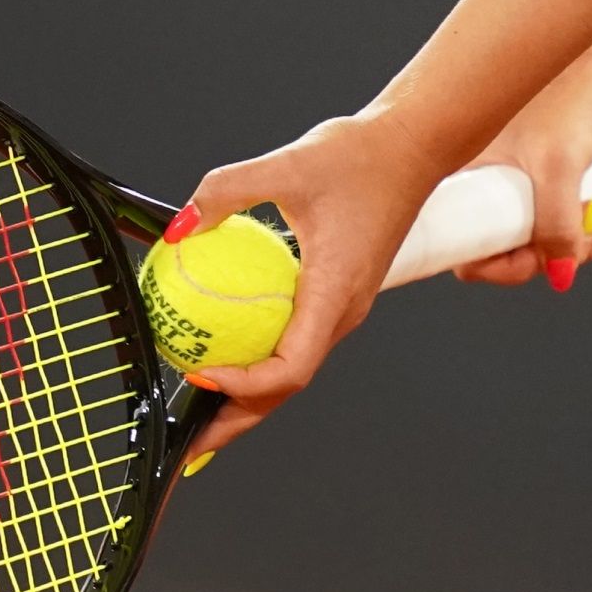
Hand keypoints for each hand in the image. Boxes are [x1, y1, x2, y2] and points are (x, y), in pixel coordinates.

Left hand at [172, 115, 441, 465]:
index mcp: (335, 295)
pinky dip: (258, 361)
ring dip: (247, 398)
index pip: (291, 368)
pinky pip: (294, 341)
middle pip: (286, 389)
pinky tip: (224, 351)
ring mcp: (341, 308)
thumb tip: (180, 226)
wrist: (411, 146)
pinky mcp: (335, 295)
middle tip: (191, 444)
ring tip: (200, 412)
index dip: (245, 386)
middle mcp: (342, 313)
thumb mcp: (286, 165)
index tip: (201, 374)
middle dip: (238, 422)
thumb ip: (226, 191)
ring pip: (291, 370)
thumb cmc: (362, 156)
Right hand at [452, 40, 591, 290]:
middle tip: (583, 245)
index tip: (536, 259)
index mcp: (457, 181)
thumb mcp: (560, 167)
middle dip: (545, 256)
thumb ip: (556, 223)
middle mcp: (475, 185)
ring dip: (569, 245)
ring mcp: (506, 182)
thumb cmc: (569, 94)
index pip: (461, 251)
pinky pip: (546, 220)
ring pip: (529, 237)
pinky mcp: (534, 177)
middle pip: (500, 250)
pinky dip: (574, 229)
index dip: (498, 266)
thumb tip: (559, 277)